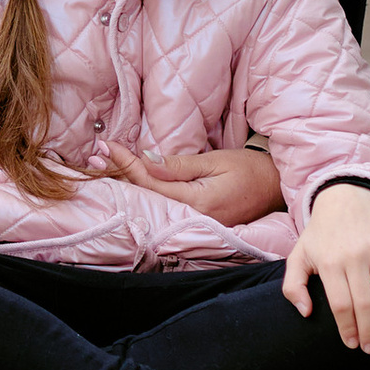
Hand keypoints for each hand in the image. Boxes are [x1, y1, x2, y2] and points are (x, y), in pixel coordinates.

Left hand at [104, 138, 284, 226]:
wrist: (277, 187)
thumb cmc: (251, 169)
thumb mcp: (216, 161)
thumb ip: (179, 166)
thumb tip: (146, 162)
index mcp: (198, 203)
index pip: (151, 183)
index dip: (126, 163)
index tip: (105, 145)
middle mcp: (194, 219)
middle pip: (146, 196)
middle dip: (119, 174)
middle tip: (92, 157)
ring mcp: (197, 224)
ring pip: (153, 203)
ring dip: (128, 183)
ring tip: (102, 166)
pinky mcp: (199, 222)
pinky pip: (165, 207)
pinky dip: (145, 192)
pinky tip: (130, 182)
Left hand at [282, 182, 369, 354]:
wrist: (344, 197)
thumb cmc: (321, 235)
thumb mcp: (298, 256)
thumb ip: (293, 286)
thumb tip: (306, 313)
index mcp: (329, 262)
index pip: (341, 305)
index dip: (348, 329)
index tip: (353, 345)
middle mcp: (353, 255)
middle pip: (365, 302)